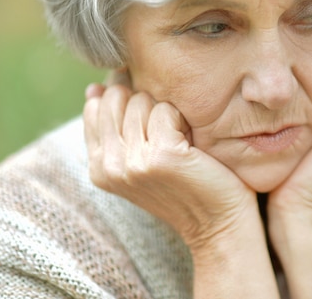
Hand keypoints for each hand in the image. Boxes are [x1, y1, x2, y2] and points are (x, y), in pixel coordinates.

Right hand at [83, 83, 256, 250]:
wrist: (217, 224)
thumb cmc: (184, 185)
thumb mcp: (139, 159)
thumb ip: (114, 127)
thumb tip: (94, 87)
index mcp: (96, 166)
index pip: (95, 105)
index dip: (127, 103)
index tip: (150, 126)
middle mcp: (107, 165)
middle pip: (118, 97)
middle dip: (146, 105)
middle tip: (168, 135)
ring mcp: (131, 162)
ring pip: (142, 100)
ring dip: (166, 113)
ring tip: (179, 142)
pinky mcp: (160, 157)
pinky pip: (166, 110)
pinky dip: (183, 120)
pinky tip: (191, 145)